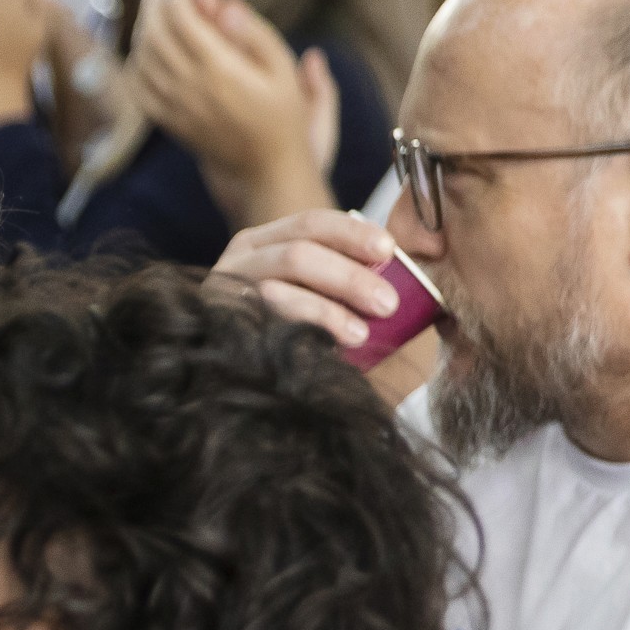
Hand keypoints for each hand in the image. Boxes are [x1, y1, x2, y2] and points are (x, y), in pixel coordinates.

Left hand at [130, 0, 336, 225]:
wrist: (266, 167)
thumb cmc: (282, 113)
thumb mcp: (282, 68)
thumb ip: (254, 34)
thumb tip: (227, 3)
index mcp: (220, 70)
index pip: (182, 23)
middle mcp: (192, 88)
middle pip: (156, 38)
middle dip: (152, 10)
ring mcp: (176, 108)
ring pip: (143, 62)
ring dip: (142, 34)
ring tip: (151, 18)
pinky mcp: (170, 123)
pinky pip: (140, 91)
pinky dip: (136, 66)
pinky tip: (143, 54)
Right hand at [211, 207, 430, 392]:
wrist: (256, 406)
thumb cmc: (307, 347)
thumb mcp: (337, 305)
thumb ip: (366, 287)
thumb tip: (414, 277)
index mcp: (270, 243)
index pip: (311, 223)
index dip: (351, 233)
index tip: (389, 250)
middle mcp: (241, 260)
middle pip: (297, 251)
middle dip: (348, 275)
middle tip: (387, 303)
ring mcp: (221, 292)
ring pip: (276, 286)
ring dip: (326, 307)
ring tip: (362, 334)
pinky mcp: (214, 322)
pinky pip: (261, 319)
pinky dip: (300, 329)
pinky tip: (330, 350)